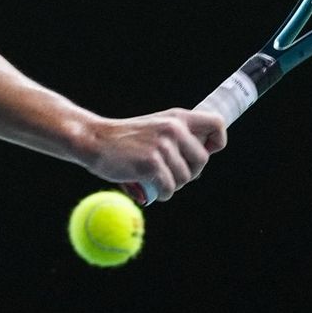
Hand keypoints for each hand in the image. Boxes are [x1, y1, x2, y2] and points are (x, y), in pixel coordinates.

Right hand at [82, 109, 227, 201]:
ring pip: (185, 178)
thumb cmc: (126, 140)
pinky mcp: (151, 163)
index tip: (204, 152)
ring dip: (173, 185)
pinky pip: (169, 188)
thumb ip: (178, 138)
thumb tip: (202, 164)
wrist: (94, 140)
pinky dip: (162, 194)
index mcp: (177, 118)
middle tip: (172, 175)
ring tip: (156, 180)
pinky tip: (151, 189)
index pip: (217, 124)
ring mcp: (162, 146)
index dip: (217, 142)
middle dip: (190, 173)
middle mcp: (173, 128)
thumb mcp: (156, 128)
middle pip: (202, 161)